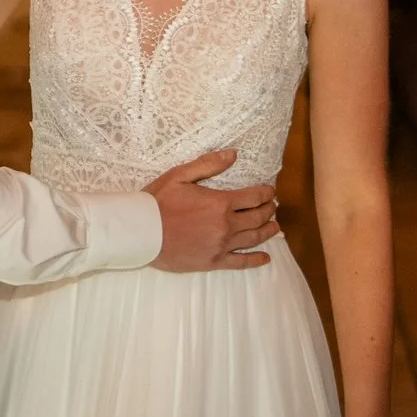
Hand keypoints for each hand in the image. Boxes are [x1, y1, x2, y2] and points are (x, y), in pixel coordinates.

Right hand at [146, 149, 279, 271]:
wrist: (141, 232)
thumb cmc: (158, 201)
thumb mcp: (180, 175)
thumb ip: (208, 164)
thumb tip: (233, 154)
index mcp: (220, 203)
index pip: (253, 197)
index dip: (266, 193)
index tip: (270, 191)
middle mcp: (226, 226)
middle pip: (257, 218)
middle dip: (268, 210)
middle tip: (273, 207)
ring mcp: (221, 245)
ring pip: (253, 239)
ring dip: (267, 231)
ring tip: (275, 227)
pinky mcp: (213, 261)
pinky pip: (240, 262)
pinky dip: (255, 260)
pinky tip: (265, 258)